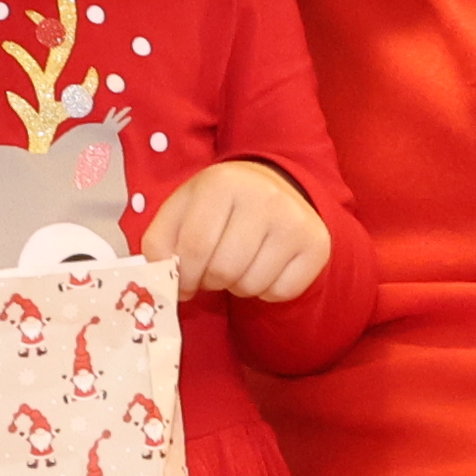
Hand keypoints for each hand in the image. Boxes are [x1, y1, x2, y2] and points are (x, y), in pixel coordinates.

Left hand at [143, 158, 329, 304]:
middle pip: (224, 270)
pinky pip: (281, 292)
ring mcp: (295, 221)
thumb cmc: (217, 206)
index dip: (184, 276)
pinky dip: (266, 291)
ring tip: (239, 265)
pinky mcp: (316, 245)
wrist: (271, 187)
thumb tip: (166, 282)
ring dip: (237, 287)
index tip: (185, 280)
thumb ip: (159, 244)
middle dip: (210, 281)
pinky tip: (264, 267)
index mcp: (223, 183)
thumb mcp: (180, 211)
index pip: (195, 248)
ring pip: (252, 285)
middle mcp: (265, 197)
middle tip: (212, 271)